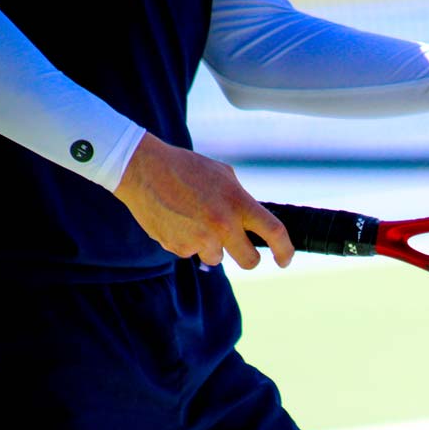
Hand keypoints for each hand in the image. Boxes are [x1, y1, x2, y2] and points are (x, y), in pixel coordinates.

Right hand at [113, 133, 292, 268]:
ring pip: (216, 258)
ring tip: (194, 220)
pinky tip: (176, 221)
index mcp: (238, 203)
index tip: (285, 260)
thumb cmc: (186, 168)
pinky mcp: (178, 247)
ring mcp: (200, 239)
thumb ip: (241, 200)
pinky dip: (187, 242)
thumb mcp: (223, 176)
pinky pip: (191, 253)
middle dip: (249, 259)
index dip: (285, 251)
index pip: (274, 232)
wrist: (143, 170)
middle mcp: (223, 225)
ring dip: (211, 246)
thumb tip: (253, 222)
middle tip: (243, 251)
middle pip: (250, 261)